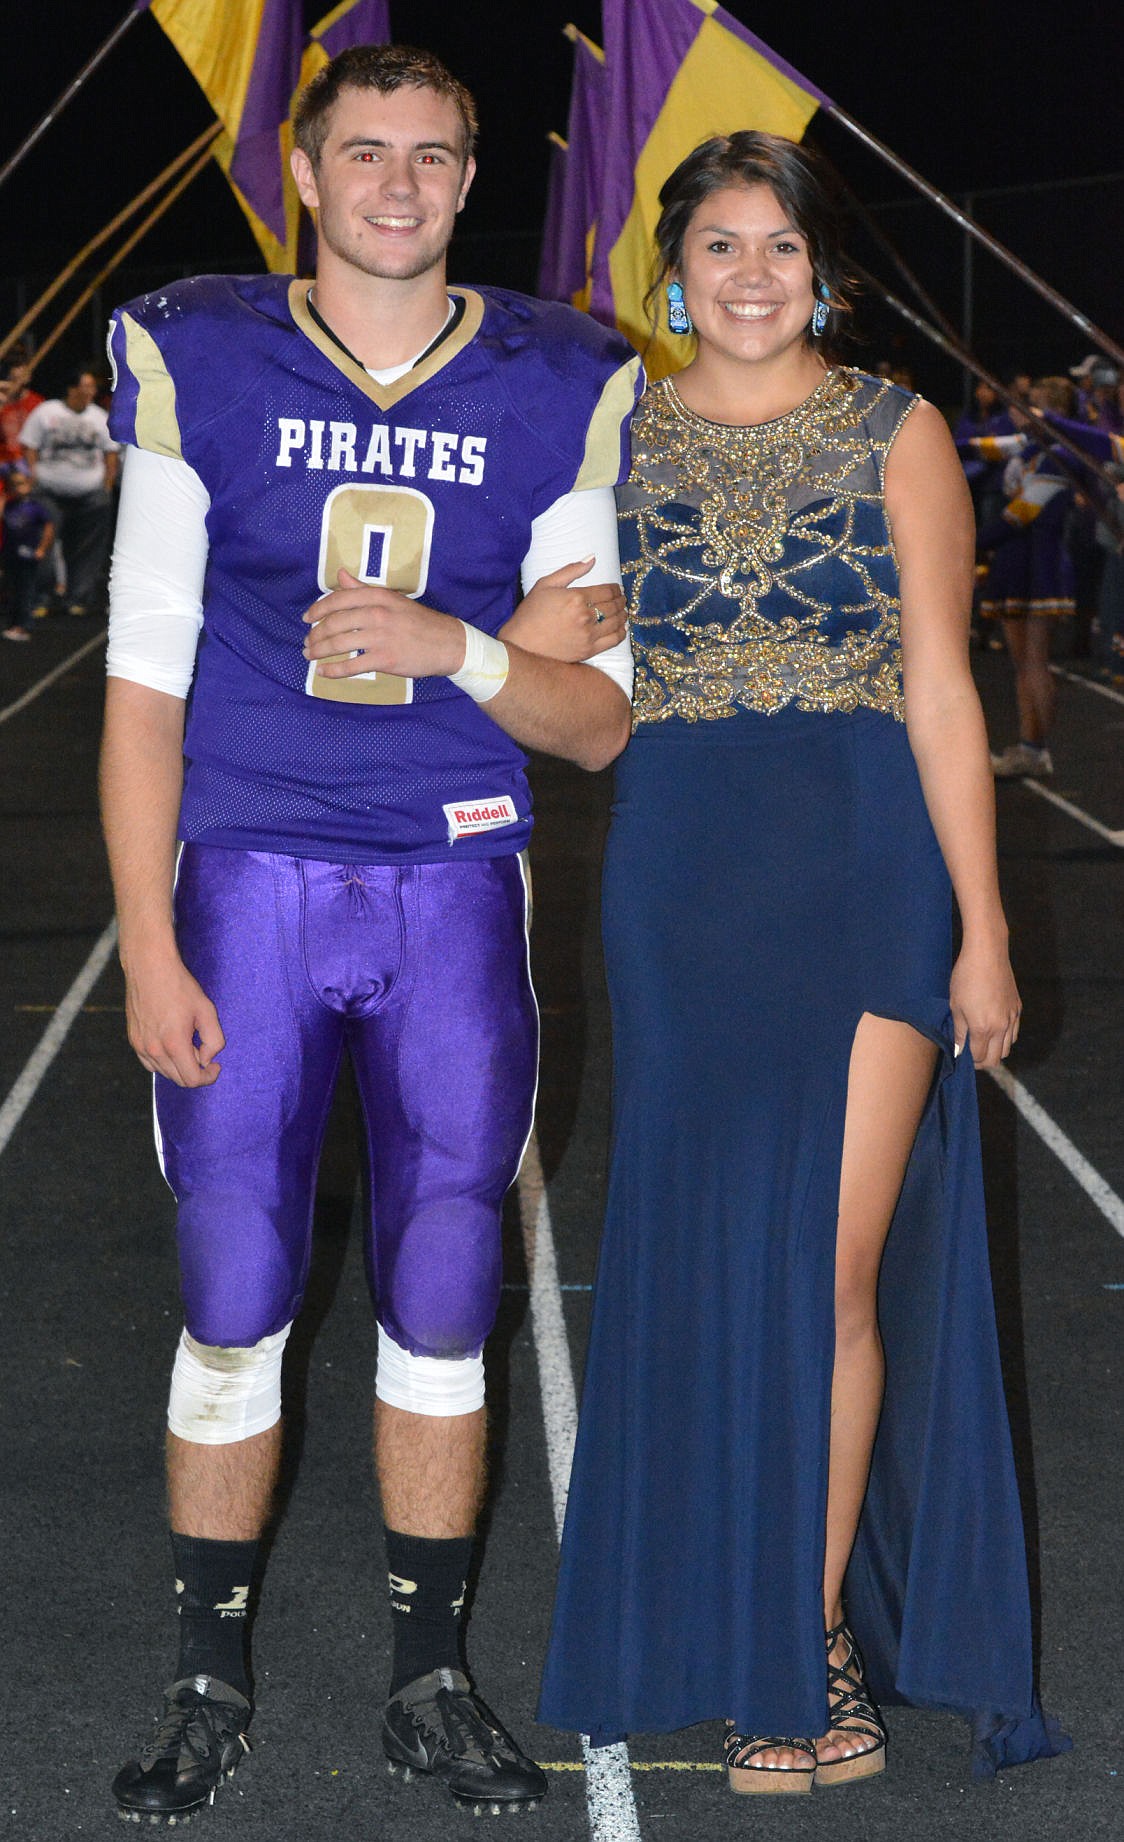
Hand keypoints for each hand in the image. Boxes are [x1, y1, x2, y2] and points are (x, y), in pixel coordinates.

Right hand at [123, 949, 224, 1086]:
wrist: (149, 968)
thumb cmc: (179, 986)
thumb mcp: (207, 1010)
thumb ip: (214, 1040)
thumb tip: (206, 1059)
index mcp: (174, 1044)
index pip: (192, 1080)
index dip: (208, 1078)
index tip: (216, 1066)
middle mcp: (154, 1050)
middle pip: (178, 1079)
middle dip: (195, 1071)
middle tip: (204, 1052)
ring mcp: (140, 1046)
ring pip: (163, 1072)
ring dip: (179, 1067)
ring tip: (189, 1045)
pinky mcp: (133, 1040)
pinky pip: (150, 1063)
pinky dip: (164, 1062)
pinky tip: (172, 1046)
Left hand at [302, 569, 464, 679]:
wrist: (447, 643)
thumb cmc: (418, 621)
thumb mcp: (391, 599)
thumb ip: (363, 588)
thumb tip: (341, 575)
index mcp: (377, 596)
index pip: (338, 600)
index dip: (317, 610)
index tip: (307, 619)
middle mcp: (377, 614)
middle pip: (334, 623)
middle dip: (315, 634)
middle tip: (307, 643)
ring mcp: (380, 638)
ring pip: (338, 645)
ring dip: (319, 652)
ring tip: (309, 656)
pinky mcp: (384, 660)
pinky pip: (351, 666)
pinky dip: (332, 671)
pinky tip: (322, 672)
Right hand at [501, 558, 625, 660]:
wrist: (521, 644)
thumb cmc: (530, 613)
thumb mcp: (546, 584)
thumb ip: (571, 570)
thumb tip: (592, 558)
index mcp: (576, 597)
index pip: (608, 590)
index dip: (616, 588)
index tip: (616, 589)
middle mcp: (585, 616)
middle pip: (614, 606)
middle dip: (621, 601)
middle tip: (621, 599)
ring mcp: (588, 635)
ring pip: (617, 623)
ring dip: (623, 615)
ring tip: (622, 612)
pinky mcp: (588, 651)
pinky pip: (614, 641)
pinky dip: (621, 633)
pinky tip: (620, 628)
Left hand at [950, 935, 1020, 1067]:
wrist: (987, 954)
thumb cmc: (966, 977)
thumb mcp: (955, 1005)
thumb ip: (959, 1031)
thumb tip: (959, 1049)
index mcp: (983, 1028)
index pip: (980, 1057)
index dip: (970, 1061)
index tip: (963, 1056)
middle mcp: (1001, 1027)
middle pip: (996, 1058)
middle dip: (983, 1061)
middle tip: (972, 1055)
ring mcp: (1012, 1018)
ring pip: (1007, 1047)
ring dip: (995, 1050)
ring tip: (982, 1043)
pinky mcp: (1018, 1008)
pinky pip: (1014, 1033)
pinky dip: (1005, 1038)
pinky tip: (994, 1030)